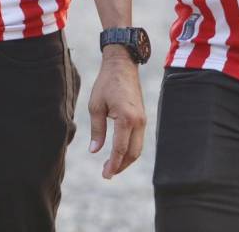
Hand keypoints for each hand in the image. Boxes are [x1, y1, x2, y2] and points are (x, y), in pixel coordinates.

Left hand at [87, 46, 145, 178]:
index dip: (113, 164)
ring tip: (112, 167)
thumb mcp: (95, 106)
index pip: (120, 148)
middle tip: (107, 174)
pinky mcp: (142, 117)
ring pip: (138, 148)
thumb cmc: (106, 83)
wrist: (122, 65)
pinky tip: (119, 153)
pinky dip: (130, 150)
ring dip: (126, 160)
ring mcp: (143, 120)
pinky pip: (138, 139)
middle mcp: (138, 121)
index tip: (105, 174)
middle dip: (120, 166)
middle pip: (133, 153)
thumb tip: (95, 151)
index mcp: (126, 118)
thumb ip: (97, 130)